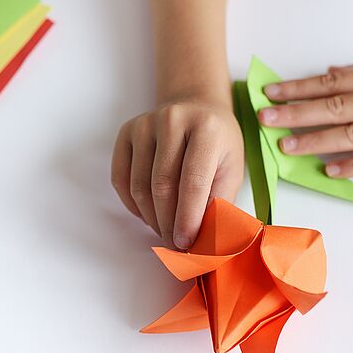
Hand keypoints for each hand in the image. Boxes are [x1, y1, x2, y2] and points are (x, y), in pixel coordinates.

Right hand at [111, 98, 243, 249]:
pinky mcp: (126, 132)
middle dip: (167, 223)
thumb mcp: (232, 168)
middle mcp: (173, 120)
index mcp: (207, 128)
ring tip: (164, 230)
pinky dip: (133, 205)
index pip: (193, 181)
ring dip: (151, 218)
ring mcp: (145, 124)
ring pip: (139, 186)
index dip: (188, 217)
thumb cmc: (217, 143)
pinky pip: (121, 180)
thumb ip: (219, 202)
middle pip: (162, 185)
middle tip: (175, 245)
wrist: (195, 107)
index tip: (185, 243)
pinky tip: (148, 214)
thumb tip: (205, 241)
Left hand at [257, 61, 352, 176]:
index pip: (334, 83)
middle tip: (266, 118)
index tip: (273, 92)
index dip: (300, 88)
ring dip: (315, 140)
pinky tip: (329, 169)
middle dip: (297, 113)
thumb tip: (332, 72)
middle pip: (336, 106)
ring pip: (352, 134)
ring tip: (286, 146)